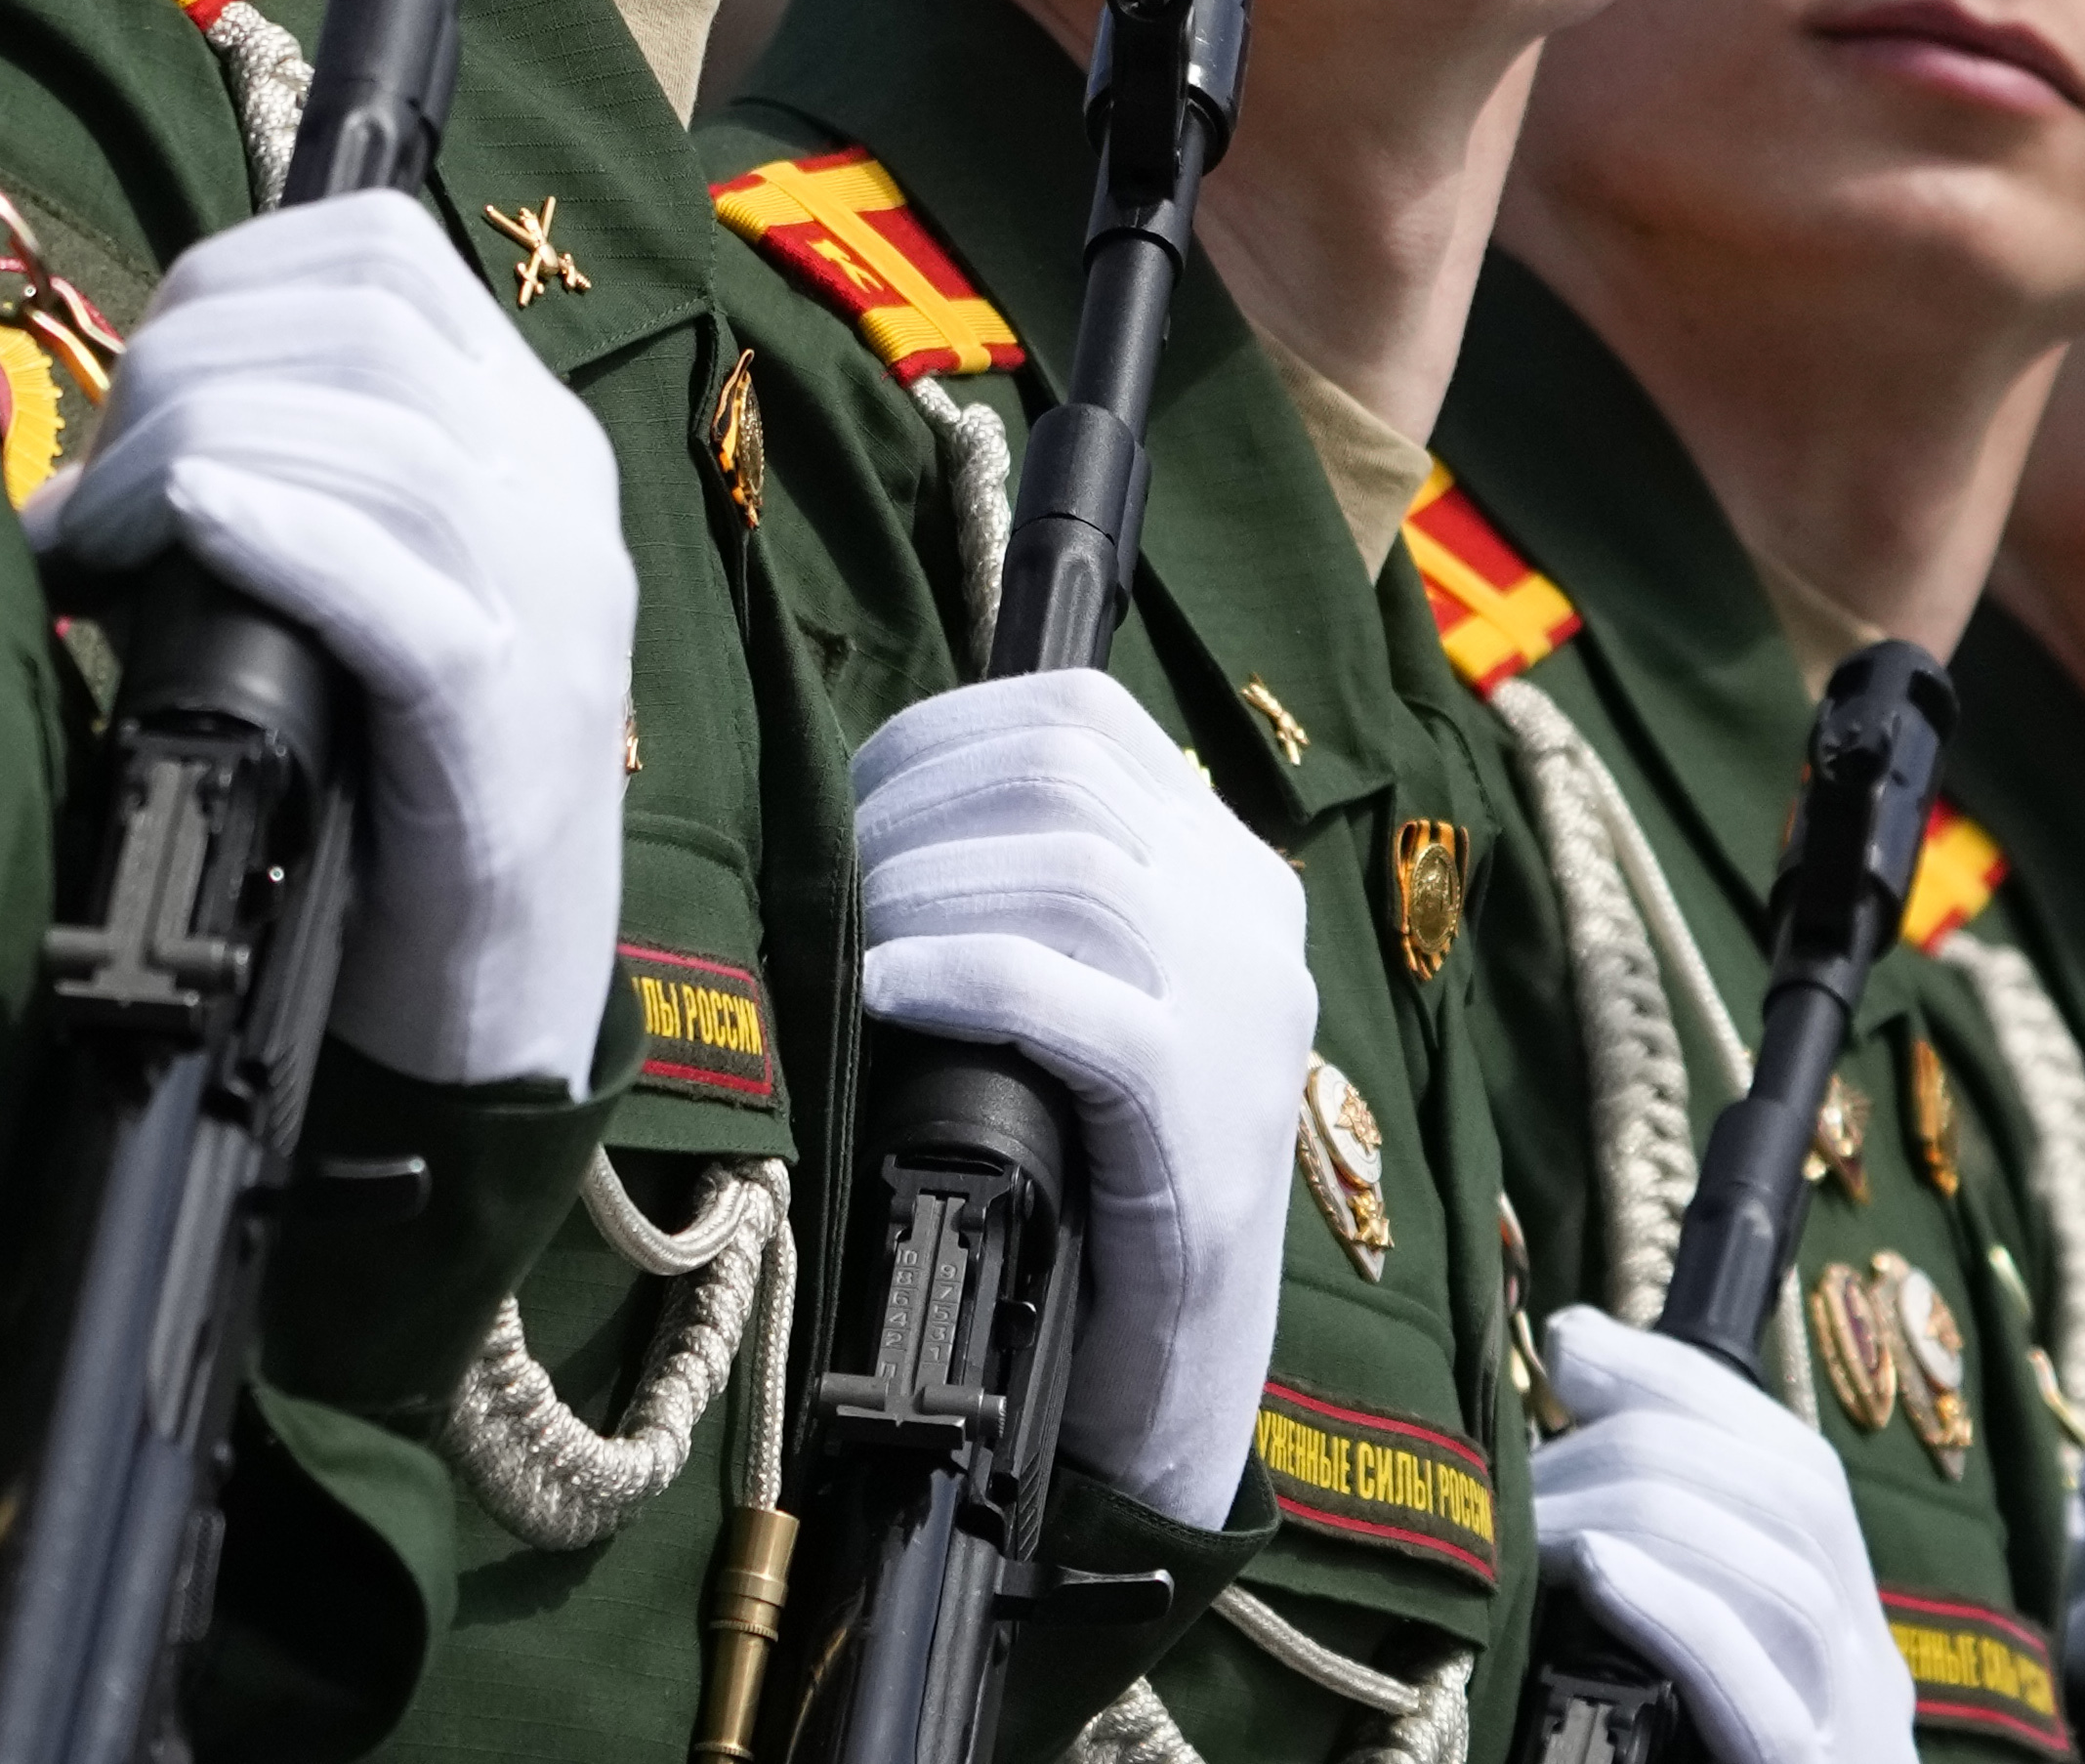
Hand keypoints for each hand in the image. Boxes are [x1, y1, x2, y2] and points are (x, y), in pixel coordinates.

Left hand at [30, 189, 633, 1087]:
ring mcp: (554, 600)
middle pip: (364, 325)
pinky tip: (190, 529)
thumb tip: (79, 474)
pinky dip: (281, 534)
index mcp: (526, 434)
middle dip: (183, 369)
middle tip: (83, 499)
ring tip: (94, 544)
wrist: (498, 1002)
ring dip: (194, 453)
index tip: (127, 384)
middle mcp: (560, 486)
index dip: (226, 278)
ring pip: (380, 437)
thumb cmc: (389, 794)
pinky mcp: (513, 721)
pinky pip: (401, 585)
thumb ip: (274, 495)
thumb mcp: (344, 603)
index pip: (384, 255)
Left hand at [843, 661, 1315, 1523]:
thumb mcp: (1085, 1002)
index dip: (942, 734)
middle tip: (832, 882)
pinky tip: (886, 992)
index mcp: (1229, 866)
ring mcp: (1240, 1006)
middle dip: (915, 806)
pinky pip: (1064, 989)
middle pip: (1064, 771)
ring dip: (922, 887)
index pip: (1083, 715)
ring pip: (1067, 862)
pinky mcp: (1201, 1106)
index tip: (854, 798)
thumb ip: (1032, 901)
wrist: (1171, 1369)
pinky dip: (955, 971)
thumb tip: (868, 815)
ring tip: (853, 944)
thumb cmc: (1091, 1177)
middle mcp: (1253, 911)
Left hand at [1539, 1305, 1912, 1763]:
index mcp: (1847, 1619)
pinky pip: (1759, 1695)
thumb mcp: (1698, 1662)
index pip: (1795, 1457)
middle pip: (1793, 1498)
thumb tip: (1556, 1457)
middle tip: (1521, 1476)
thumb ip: (1665, 1568)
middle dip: (1642, 1445)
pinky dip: (1677, 1612)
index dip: (1681, 1380)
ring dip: (1644, 1518)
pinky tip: (1601, 1574)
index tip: (1572, 1345)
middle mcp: (1870, 1664)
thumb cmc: (1693, 1754)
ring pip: (1789, 1580)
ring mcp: (1853, 1729)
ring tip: (1540, 1523)